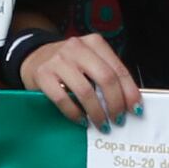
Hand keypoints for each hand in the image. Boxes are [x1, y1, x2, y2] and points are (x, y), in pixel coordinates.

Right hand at [21, 32, 141, 129]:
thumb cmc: (68, 64)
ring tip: (102, 124)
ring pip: (86, 91)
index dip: (129, 92)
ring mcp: (59, 60)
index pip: (118, 69)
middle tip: (118, 120)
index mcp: (94, 43)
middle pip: (105, 79)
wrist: (34, 57)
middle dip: (115, 104)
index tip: (135, 109)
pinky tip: (81, 121)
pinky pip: (63, 99)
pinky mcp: (43, 74)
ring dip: (97, 113)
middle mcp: (77, 48)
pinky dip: (75, 113)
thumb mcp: (89, 61)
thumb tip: (128, 102)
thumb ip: (106, 75)